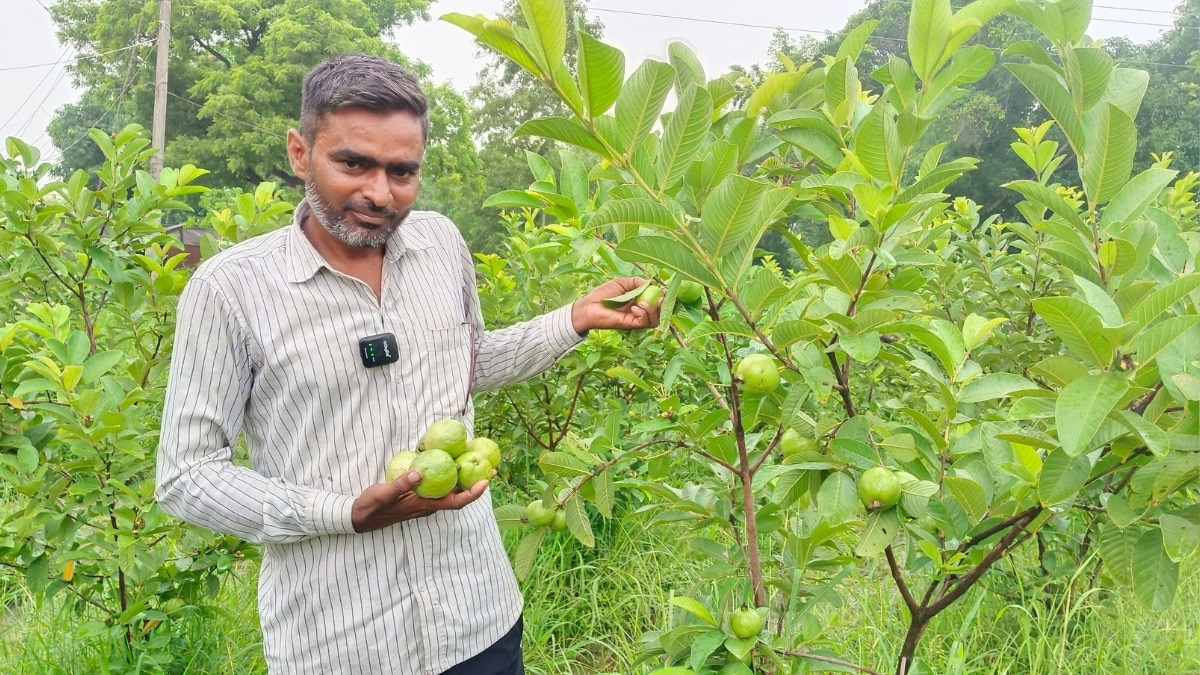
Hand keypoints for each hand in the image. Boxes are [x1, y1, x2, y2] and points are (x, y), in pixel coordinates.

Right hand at [351, 469, 489, 532]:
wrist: (359, 517)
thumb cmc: (372, 507)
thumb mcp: (384, 494)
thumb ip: (400, 485)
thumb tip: (419, 472)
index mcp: (424, 506)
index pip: (455, 502)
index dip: (472, 494)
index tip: (485, 482)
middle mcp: (428, 505)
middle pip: (458, 495)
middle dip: (475, 483)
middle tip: (491, 468)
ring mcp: (424, 501)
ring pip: (449, 490)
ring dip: (464, 479)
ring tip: (477, 462)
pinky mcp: (418, 496)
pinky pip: (438, 486)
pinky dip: (448, 475)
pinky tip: (449, 463)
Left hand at [571, 277, 661, 333]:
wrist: (589, 306)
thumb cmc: (602, 294)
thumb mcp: (621, 283)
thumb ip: (636, 282)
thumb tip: (650, 283)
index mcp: (638, 300)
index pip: (656, 301)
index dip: (664, 296)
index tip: (666, 289)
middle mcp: (639, 311)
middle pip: (660, 312)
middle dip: (665, 305)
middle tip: (663, 297)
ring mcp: (635, 319)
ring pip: (655, 319)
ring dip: (654, 310)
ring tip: (645, 302)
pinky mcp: (630, 325)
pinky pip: (644, 322)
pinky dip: (643, 314)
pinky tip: (635, 307)